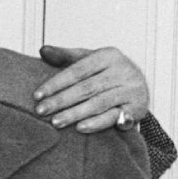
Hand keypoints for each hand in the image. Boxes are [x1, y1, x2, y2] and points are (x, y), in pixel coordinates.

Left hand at [34, 44, 150, 131]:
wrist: (140, 86)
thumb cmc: (109, 73)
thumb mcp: (90, 60)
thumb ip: (66, 56)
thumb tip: (43, 50)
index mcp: (108, 55)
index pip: (77, 70)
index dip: (56, 83)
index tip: (37, 95)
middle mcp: (122, 70)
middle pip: (86, 87)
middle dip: (61, 100)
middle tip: (41, 111)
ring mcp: (130, 89)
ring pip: (98, 103)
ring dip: (75, 114)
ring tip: (56, 122)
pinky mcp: (137, 108)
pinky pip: (114, 117)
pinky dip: (97, 123)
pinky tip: (80, 128)